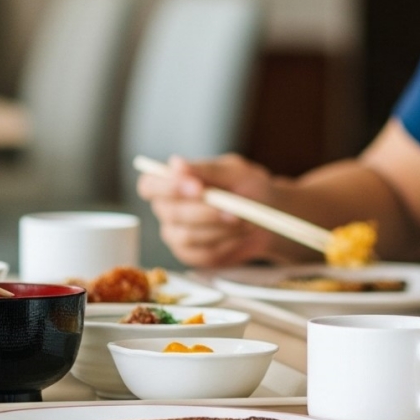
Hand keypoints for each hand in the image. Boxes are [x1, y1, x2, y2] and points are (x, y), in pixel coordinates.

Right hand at [135, 154, 276, 267]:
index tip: (198, 187)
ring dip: (220, 229)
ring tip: (246, 221)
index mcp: (170, 183)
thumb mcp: (232, 171)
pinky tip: (241, 234)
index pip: (149, 185)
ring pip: (188, 236)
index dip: (167, 187)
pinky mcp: (193, 256)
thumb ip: (204, 168)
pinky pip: (203, 254)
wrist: (269, 216)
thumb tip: (175, 164)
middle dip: (204, 212)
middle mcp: (167, 210)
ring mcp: (177, 235)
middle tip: (234, 211)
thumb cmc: (248, 187)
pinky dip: (227, 244)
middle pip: (170, 213)